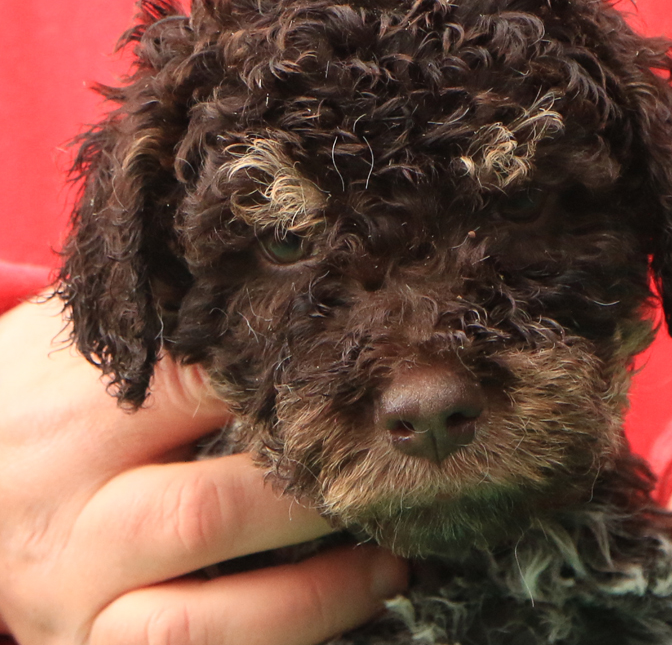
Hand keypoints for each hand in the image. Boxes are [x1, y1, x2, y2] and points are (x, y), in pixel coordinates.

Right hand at [0, 298, 406, 644]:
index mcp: (66, 425)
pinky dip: (277, 644)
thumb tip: (276, 304)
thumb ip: (163, 325)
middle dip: (312, 503)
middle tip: (386, 480)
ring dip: (312, 599)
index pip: (193, 396)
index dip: (284, 392)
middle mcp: (63, 523)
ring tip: (388, 565)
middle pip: (204, 515)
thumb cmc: (41, 402)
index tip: (355, 387)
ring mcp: (71, 604)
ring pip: (195, 625)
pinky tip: (340, 612)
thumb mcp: (84, 352)